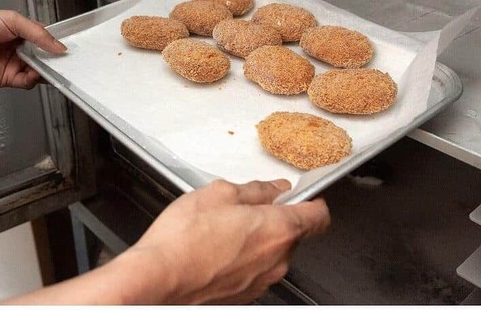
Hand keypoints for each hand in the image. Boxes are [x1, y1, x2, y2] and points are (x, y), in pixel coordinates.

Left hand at [0, 8, 65, 88]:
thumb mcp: (13, 21)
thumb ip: (38, 34)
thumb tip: (58, 46)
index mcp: (23, 32)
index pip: (46, 40)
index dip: (57, 45)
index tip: (66, 49)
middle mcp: (21, 49)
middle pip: (45, 58)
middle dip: (54, 60)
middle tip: (64, 61)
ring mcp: (15, 64)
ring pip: (39, 72)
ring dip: (46, 71)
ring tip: (50, 67)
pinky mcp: (8, 78)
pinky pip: (27, 82)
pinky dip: (33, 79)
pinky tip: (34, 73)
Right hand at [2, 179, 328, 304]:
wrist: (161, 277)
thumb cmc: (185, 238)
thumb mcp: (220, 193)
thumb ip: (255, 189)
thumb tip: (273, 188)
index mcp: (278, 228)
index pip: (319, 215)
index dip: (312, 200)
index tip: (302, 193)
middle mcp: (278, 258)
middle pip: (295, 232)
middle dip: (277, 216)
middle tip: (248, 205)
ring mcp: (263, 279)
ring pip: (274, 251)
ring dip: (259, 236)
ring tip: (226, 226)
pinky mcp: (247, 292)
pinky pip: (258, 268)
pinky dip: (247, 255)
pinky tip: (219, 245)